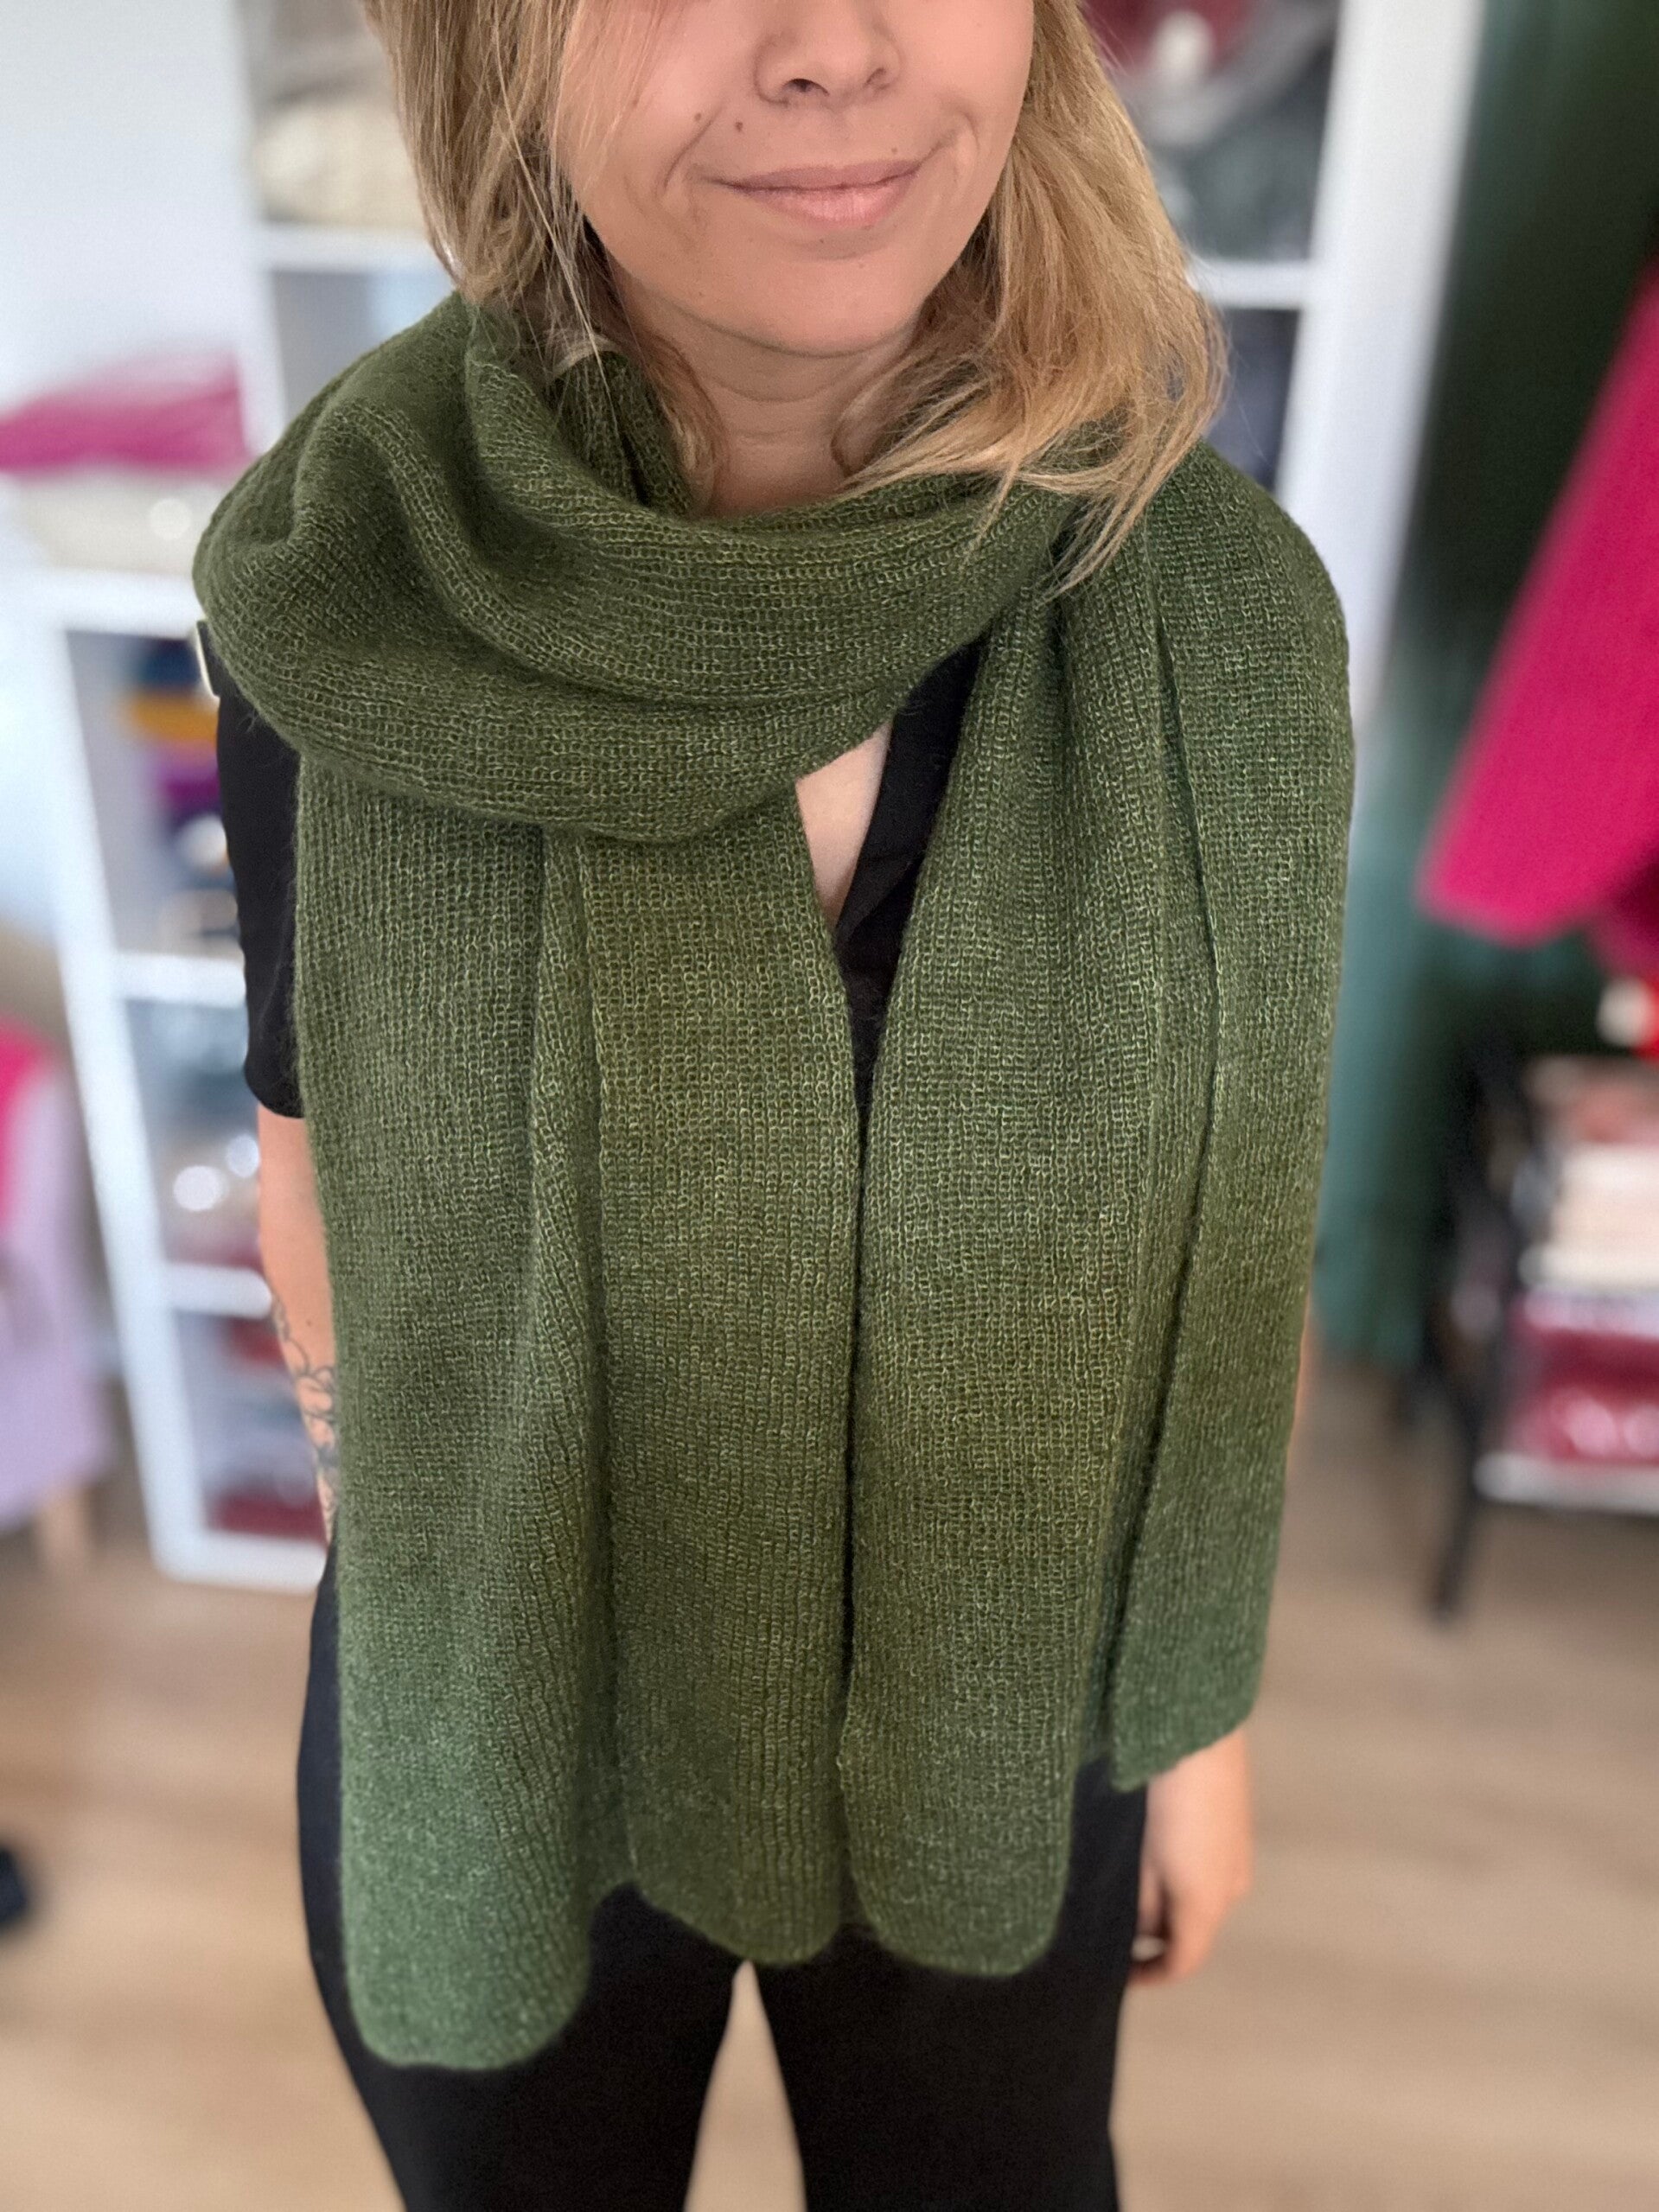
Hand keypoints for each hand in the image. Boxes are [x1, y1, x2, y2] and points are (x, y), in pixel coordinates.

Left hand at [1132, 1722, 1252, 1985]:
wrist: (1197, 1729)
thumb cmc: (1163, 1795)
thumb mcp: (1141, 1857)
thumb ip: (1139, 1903)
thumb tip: (1138, 1931)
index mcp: (1207, 1903)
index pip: (1182, 1962)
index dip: (1150, 1975)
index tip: (1119, 1974)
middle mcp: (1231, 1887)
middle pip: (1191, 1930)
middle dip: (1153, 1933)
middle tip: (1110, 1919)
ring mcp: (1238, 1856)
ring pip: (1198, 1897)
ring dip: (1167, 1900)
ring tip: (1125, 1880)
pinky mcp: (1236, 1828)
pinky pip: (1207, 1869)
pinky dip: (1181, 1874)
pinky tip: (1152, 1848)